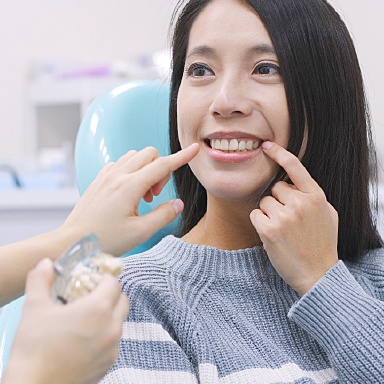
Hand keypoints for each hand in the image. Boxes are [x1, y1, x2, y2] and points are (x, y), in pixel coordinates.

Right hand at [3, 258, 128, 383]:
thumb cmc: (34, 350)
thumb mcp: (34, 307)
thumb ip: (41, 280)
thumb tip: (45, 264)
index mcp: (98, 310)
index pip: (114, 282)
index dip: (103, 278)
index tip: (90, 280)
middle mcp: (111, 327)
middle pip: (122, 299)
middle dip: (110, 293)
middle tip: (90, 295)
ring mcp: (112, 347)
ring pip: (120, 321)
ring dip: (109, 314)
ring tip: (86, 317)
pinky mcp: (109, 364)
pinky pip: (114, 341)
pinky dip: (106, 334)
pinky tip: (86, 338)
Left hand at [60, 143, 198, 255]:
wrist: (71, 243)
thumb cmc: (105, 240)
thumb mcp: (140, 232)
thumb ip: (163, 215)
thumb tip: (178, 204)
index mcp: (129, 186)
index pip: (163, 165)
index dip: (181, 157)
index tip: (194, 149)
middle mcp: (117, 176)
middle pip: (149, 154)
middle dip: (160, 170)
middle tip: (155, 196)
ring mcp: (106, 176)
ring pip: (134, 157)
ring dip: (145, 170)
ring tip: (142, 195)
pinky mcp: (98, 180)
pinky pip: (120, 164)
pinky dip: (131, 171)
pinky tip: (129, 192)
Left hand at [250, 142, 337, 295]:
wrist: (318, 274)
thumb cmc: (322, 244)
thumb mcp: (327, 215)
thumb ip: (312, 196)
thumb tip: (295, 183)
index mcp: (316, 197)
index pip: (295, 167)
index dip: (279, 153)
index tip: (266, 146)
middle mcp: (300, 203)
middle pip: (275, 188)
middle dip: (277, 201)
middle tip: (287, 220)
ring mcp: (284, 216)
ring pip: (263, 202)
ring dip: (268, 214)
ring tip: (282, 230)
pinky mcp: (269, 230)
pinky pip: (255, 215)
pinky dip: (260, 223)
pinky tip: (272, 235)